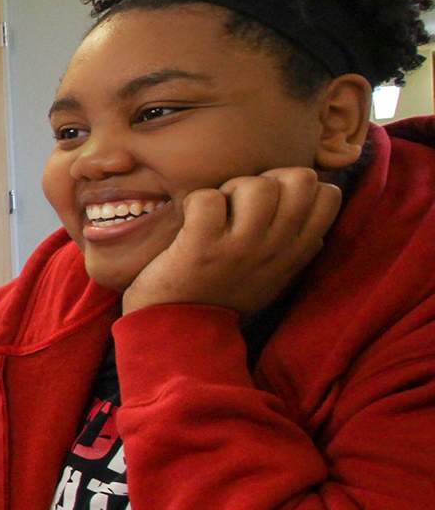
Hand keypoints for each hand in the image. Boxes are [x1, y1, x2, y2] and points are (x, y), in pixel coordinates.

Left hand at [123, 167, 341, 315]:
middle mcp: (275, 248)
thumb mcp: (277, 274)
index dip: (298, 185)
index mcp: (297, 252)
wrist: (180, 331)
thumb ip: (299, 243)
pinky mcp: (201, 247)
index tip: (273, 201)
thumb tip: (319, 202)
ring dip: (230, 189)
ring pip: (256, 185)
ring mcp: (239, 248)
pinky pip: (208, 199)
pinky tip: (191, 220)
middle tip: (242, 202)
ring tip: (216, 213)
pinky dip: (195, 201)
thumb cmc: (226, 294)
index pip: (329, 194)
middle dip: (267, 179)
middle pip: (299, 178)